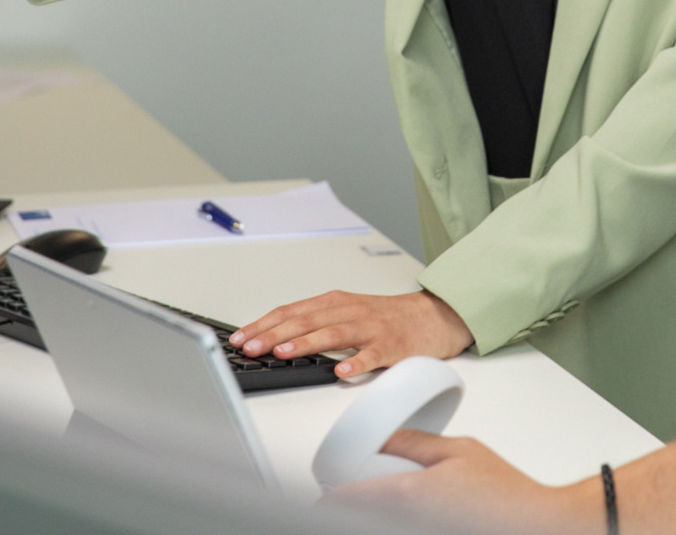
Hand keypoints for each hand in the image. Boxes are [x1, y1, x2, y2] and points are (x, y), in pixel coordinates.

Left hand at [231, 289, 471, 377]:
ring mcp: (372, 327)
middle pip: (307, 320)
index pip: (292, 311)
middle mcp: (350, 311)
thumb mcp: (347, 313)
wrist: (434, 316)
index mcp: (335, 303)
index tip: (240, 338)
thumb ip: (316, 323)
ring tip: (283, 353)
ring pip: (334, 333)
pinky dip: (357, 363)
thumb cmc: (387, 318)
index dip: (264, 324)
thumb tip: (274, 340)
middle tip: (250, 347)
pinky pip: (373, 355)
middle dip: (274, 334)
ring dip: (306, 343)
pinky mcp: (393, 345)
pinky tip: (342, 372)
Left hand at [330, 431, 594, 534]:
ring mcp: (416, 530)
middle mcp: (405, 522)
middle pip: (359, 516)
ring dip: (376, 511)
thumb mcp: (459, 450)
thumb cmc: (504, 491)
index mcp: (406, 494)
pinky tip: (418, 507)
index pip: (345, 501)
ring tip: (398, 494)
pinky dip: (398, 517)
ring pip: (379, 522)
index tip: (324, 490)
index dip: (329, 496)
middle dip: (354, 503)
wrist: (534, 523)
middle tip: (357, 489)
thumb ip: (416, 444)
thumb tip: (387, 438)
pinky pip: (400, 526)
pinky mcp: (428, 534)